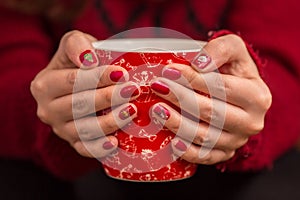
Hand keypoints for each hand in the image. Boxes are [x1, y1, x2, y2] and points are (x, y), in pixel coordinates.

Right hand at [30, 30, 138, 157]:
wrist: (75, 85)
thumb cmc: (77, 63)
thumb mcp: (73, 44)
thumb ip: (76, 44)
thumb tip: (88, 58)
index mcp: (44, 85)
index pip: (71, 81)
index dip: (97, 77)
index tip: (121, 73)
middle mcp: (48, 110)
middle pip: (79, 106)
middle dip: (108, 98)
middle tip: (132, 91)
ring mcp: (61, 129)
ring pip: (84, 130)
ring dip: (110, 121)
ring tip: (131, 111)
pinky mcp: (74, 143)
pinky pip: (85, 149)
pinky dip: (100, 148)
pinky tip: (115, 142)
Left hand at [150, 34, 271, 164]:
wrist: (241, 97)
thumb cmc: (234, 71)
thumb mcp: (234, 50)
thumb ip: (221, 49)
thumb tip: (199, 64)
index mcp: (257, 96)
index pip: (221, 88)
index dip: (192, 79)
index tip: (168, 71)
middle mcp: (251, 122)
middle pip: (211, 112)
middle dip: (180, 98)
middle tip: (157, 87)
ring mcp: (237, 141)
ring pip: (205, 136)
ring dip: (178, 124)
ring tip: (157, 110)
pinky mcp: (224, 153)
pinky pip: (204, 156)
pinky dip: (187, 151)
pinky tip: (172, 142)